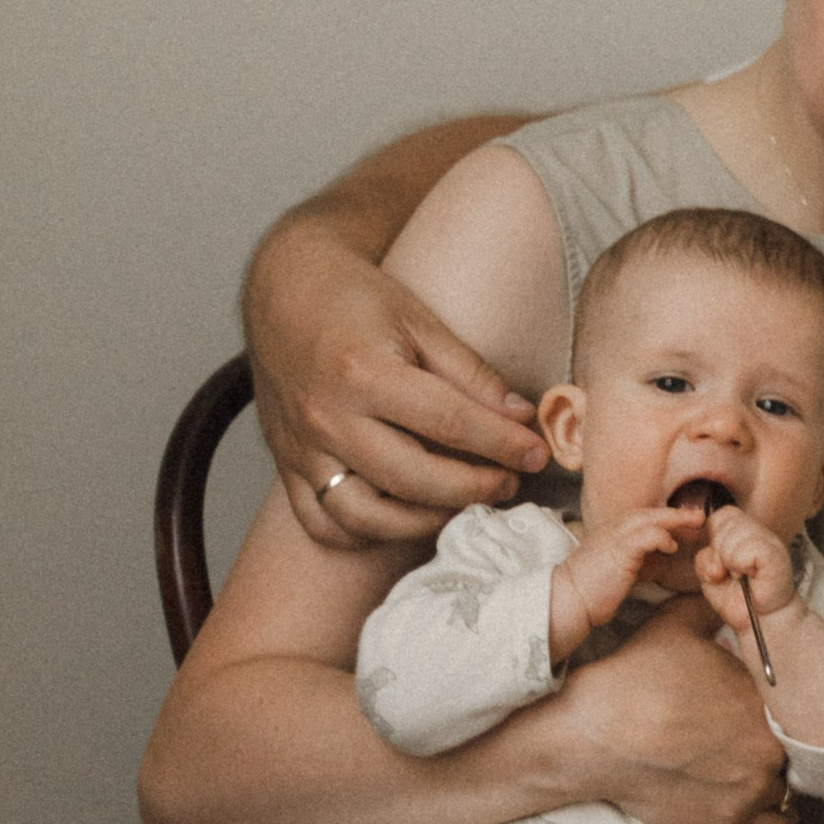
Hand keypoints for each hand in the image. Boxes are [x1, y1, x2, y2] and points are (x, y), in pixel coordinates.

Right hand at [244, 214, 544, 548]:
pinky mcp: (286, 466)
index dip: (502, 443)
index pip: (449, 423)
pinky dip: (366, 533)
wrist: (285, 290)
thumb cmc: (356, 299)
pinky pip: (324, 523)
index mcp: (362, 373)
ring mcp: (301, 449)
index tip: (537, 454)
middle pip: (411, 478)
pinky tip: (403, 514)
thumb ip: (471, 374)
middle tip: (509, 483)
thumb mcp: (421, 321)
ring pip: (364, 517)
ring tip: (461, 503)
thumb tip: (522, 418)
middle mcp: (326, 418)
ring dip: (423, 521)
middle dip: (473, 488)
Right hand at [514, 604, 792, 823]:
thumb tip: (734, 591)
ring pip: (785, 784)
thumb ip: (718, 608)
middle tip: (742, 733)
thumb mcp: (680, 622)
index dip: (773, 701)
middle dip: (770, 736)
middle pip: (790, 743)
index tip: (755, 702)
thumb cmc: (636, 678)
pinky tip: (757, 798)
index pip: (790, 702)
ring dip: (769, 774)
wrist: (594, 736)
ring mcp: (752, 791)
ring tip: (742, 764)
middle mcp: (770, 746)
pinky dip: (774, 815)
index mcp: (765, 696)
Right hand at [550, 508, 703, 666]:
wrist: (567, 600)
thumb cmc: (591, 591)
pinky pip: (647, 536)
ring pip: (650, 518)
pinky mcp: (620, 550)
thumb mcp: (617, 570)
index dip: (665, 518)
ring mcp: (615, 536)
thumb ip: (638, 560)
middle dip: (676, 514)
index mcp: (611, 531)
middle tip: (699, 516)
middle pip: (650, 513)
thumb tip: (661, 558)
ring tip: (696, 523)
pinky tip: (672, 546)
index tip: (686, 523)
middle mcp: (613, 528)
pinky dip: (662, 537)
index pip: (643, 518)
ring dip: (675, 519)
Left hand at [693, 505, 800, 636]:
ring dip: (729, 560)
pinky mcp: (775, 555)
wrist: (763, 621)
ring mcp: (769, 541)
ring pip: (734, 533)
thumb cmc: (739, 598)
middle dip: (718, 551)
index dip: (714, 538)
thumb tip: (713, 555)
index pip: (721, 515)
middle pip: (725, 520)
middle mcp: (758, 531)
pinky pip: (747, 548)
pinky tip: (749, 577)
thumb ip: (705, 558)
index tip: (721, 563)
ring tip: (740, 577)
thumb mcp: (711, 575)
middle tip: (731, 573)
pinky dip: (741, 565)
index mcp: (743, 531)